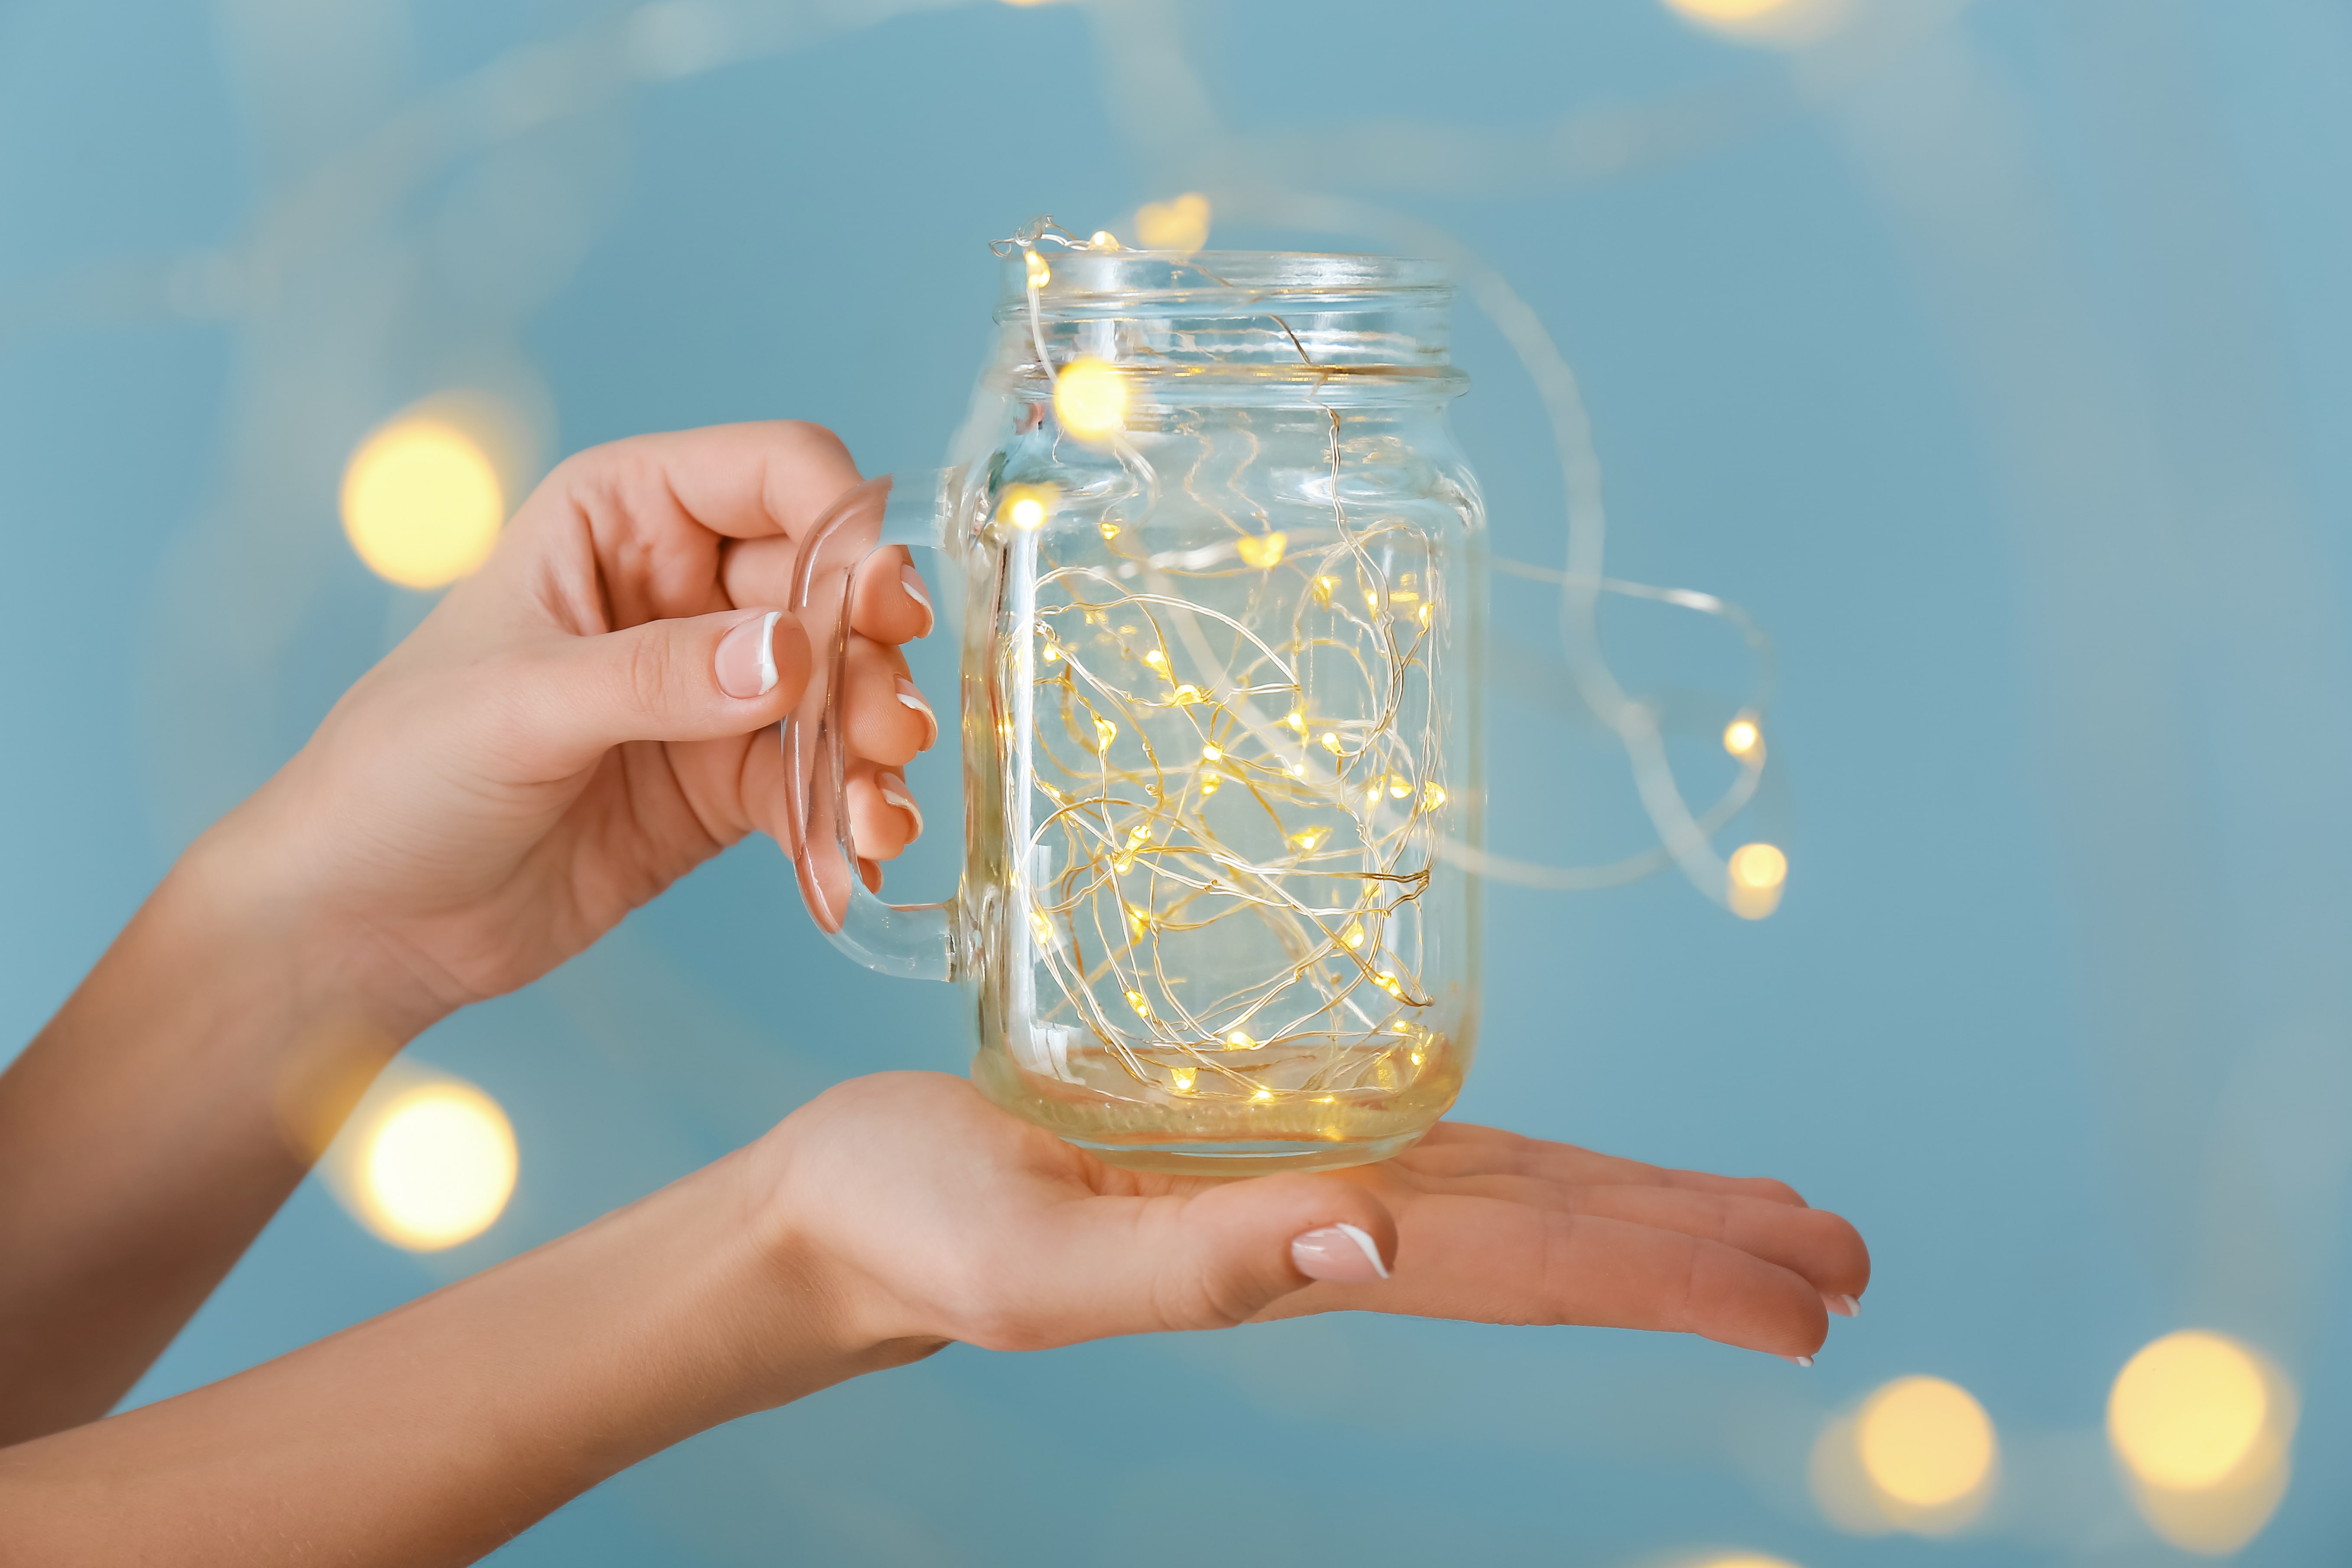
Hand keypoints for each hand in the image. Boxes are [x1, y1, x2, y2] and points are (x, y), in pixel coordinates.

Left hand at [207, 422, 938, 1033]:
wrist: (361, 923)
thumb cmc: (396, 776)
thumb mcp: (517, 706)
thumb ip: (659, 676)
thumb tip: (794, 656)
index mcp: (621, 515)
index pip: (775, 474)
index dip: (841, 530)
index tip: (871, 611)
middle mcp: (683, 588)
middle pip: (831, 587)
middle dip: (870, 657)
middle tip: (885, 732)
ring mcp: (711, 689)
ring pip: (839, 689)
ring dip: (875, 745)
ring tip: (878, 816)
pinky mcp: (726, 784)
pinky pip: (818, 780)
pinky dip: (849, 816)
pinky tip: (858, 859)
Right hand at [751, 1074, 1869, 1365]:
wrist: (848, 1211)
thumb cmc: (919, 1233)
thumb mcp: (1041, 1267)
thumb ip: (1198, 1268)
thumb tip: (1368, 1237)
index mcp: (1296, 1257)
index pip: (1523, 1268)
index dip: (1668, 1273)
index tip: (1810, 1296)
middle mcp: (1328, 1223)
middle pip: (1553, 1238)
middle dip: (1700, 1249)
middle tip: (1848, 1262)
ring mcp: (1301, 1178)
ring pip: (1512, 1195)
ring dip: (1643, 1208)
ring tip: (1772, 1217)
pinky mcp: (1255, 1129)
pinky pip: (1430, 1141)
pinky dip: (1532, 1159)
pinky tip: (1579, 1167)